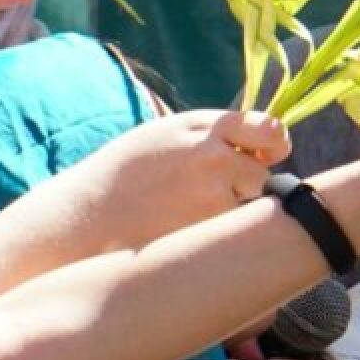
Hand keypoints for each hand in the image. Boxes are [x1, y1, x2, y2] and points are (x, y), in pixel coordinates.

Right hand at [69, 109, 290, 251]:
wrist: (86, 214)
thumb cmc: (123, 174)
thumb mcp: (165, 134)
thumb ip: (209, 135)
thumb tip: (254, 142)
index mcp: (201, 126)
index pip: (268, 127)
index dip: (272, 143)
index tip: (267, 154)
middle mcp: (212, 155)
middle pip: (263, 171)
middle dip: (251, 183)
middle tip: (222, 193)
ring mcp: (211, 193)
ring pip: (250, 204)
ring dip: (236, 210)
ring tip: (194, 213)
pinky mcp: (207, 228)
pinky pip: (231, 230)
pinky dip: (220, 233)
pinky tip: (188, 230)